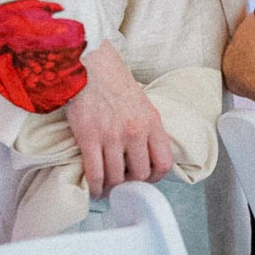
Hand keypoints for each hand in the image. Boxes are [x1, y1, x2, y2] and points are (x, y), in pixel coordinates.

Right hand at [65, 40, 174, 197]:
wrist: (91, 66)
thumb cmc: (114, 82)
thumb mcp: (142, 103)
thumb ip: (147, 128)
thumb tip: (145, 153)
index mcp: (152, 122)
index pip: (164, 162)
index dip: (156, 177)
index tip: (146, 179)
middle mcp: (135, 131)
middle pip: (140, 174)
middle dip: (131, 183)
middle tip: (123, 182)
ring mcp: (112, 136)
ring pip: (117, 178)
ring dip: (112, 187)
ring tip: (107, 186)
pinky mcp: (89, 138)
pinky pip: (96, 174)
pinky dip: (96, 187)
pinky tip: (95, 188)